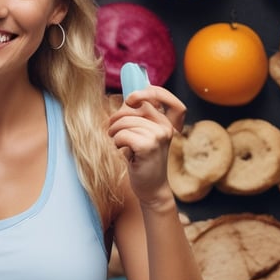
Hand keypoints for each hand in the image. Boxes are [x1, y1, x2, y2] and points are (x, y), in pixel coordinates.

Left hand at [108, 86, 185, 201]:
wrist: (151, 188)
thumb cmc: (142, 161)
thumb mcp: (143, 135)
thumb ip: (138, 116)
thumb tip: (127, 98)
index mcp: (166, 122)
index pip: (162, 95)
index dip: (145, 91)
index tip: (130, 100)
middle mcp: (166, 126)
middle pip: (135, 107)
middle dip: (118, 117)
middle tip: (113, 130)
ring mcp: (159, 136)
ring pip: (126, 121)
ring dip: (115, 132)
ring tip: (118, 144)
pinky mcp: (149, 146)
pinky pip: (123, 135)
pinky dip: (116, 142)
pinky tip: (122, 151)